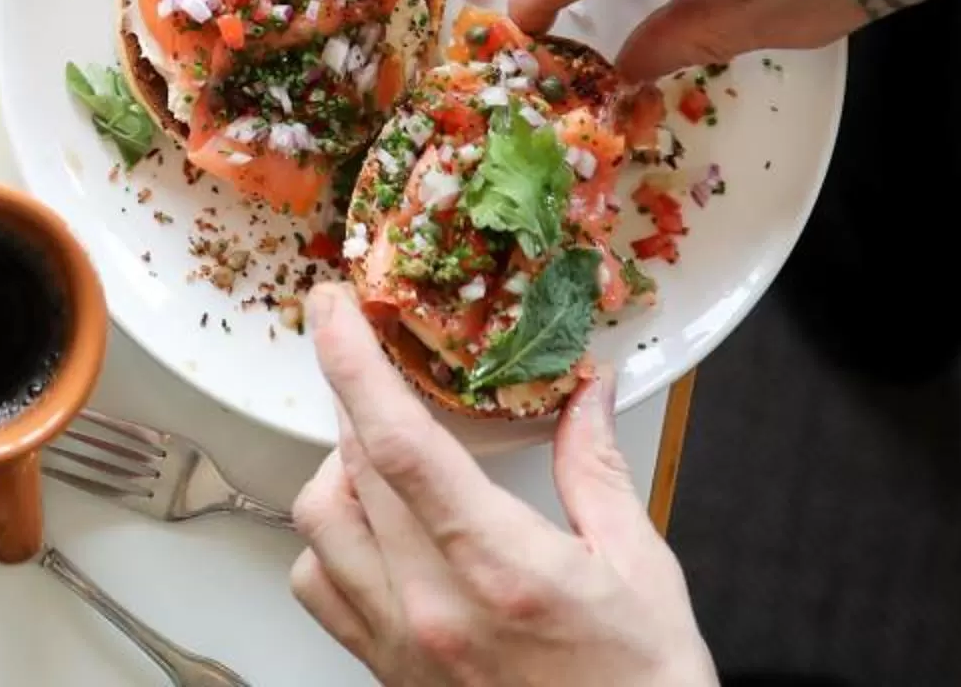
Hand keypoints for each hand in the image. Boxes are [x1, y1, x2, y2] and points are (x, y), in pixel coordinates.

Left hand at [289, 286, 713, 686]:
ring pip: (318, 525)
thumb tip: (587, 393)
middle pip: (352, 471)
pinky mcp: (387, 671)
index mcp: (499, 569)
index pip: (398, 446)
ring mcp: (401, 644)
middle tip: (375, 359)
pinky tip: (369, 528)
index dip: (354, 366)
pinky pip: (319, 588)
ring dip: (337, 470)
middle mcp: (433, 607)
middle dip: (355, 398)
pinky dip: (327, 542)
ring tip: (381, 450)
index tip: (334, 310)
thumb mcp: (642, 569)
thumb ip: (599, 470)